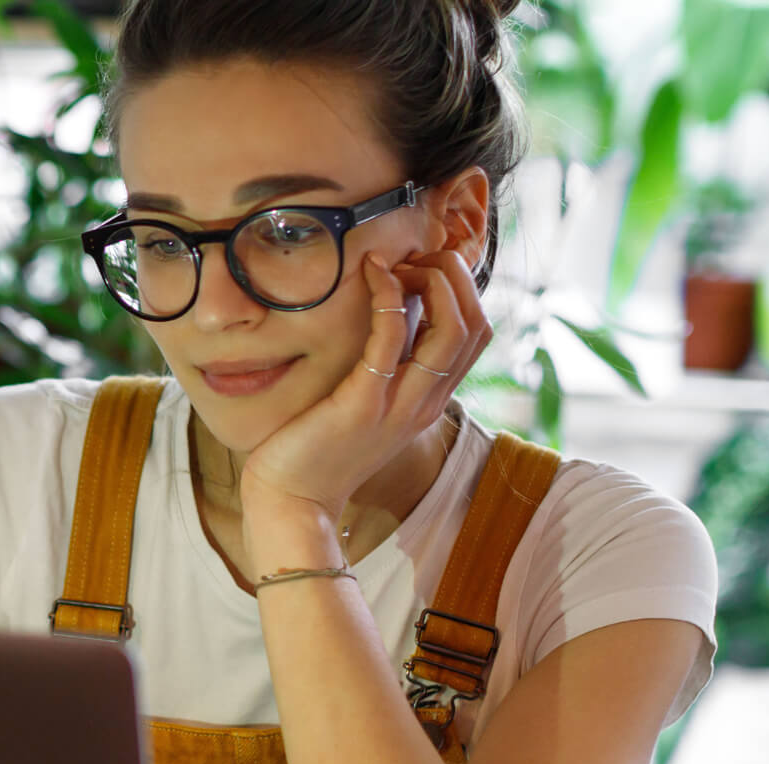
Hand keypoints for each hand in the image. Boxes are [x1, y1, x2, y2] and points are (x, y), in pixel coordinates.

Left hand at [235, 248, 491, 530]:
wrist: (292, 500)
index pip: (476, 334)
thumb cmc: (317, 449)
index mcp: (429, 401)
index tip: (422, 267)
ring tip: (398, 261)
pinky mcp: (364, 403)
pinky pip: (392, 338)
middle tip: (414, 257)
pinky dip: (389, 298)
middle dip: (455, 277)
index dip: (461, 289)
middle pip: (476, 326)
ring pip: (452, 330)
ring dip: (433, 282)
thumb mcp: (365, 404)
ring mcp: (400, 405)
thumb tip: (389, 314)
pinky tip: (372, 274)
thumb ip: (385, 368)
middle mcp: (425, 403)